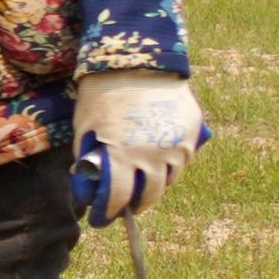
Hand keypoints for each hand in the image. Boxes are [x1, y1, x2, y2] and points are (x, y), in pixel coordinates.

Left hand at [71, 71, 203, 223]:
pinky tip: (159, 167)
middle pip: (147, 197)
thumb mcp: (86, 126)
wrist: (139, 59)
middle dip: (132, 206)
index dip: (107, 213)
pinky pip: (182, 161)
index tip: (102, 219)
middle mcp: (153, 157)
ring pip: (168, 181)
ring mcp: (177, 146)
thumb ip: (88, 156)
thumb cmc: (103, 92)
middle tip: (123, 207)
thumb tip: (87, 182)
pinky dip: (170, 168)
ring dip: (154, 189)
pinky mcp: (192, 134)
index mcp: (122, 156)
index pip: (117, 199)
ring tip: (142, 188)